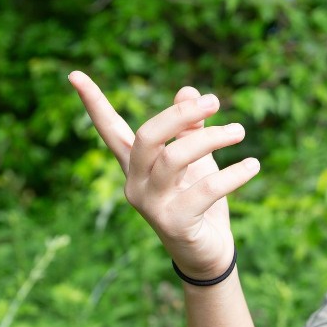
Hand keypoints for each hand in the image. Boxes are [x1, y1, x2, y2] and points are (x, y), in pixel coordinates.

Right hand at [68, 71, 259, 279]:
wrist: (207, 253)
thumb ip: (189, 128)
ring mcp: (151, 205)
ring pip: (175, 158)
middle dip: (180, 114)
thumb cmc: (197, 200)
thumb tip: (188, 90)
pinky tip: (253, 165)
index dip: (93, 103)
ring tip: (240, 130)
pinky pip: (205, 190)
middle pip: (148, 137)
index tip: (73, 73)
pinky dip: (233, 174)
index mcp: (135, 164)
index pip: (109, 129)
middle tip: (215, 100)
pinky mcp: (174, 223)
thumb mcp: (194, 160)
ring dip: (212, 139)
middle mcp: (135, 183)